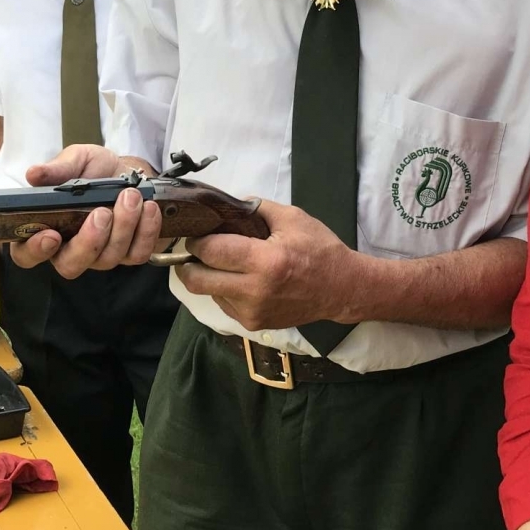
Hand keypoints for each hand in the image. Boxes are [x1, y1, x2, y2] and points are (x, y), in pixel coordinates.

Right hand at [7, 144, 162, 276]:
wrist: (128, 172)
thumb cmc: (94, 171)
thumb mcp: (76, 161)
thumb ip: (57, 169)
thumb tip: (33, 173)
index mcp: (45, 228)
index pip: (27, 254)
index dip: (35, 250)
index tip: (51, 235)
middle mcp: (70, 249)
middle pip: (70, 265)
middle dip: (89, 241)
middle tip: (102, 212)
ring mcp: (100, 256)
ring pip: (107, 259)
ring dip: (122, 227)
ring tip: (130, 196)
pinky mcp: (129, 254)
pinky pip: (137, 254)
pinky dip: (146, 231)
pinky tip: (148, 208)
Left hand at [176, 200, 356, 330]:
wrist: (342, 289)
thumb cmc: (320, 250)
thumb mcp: (292, 218)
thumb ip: (256, 208)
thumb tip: (226, 205)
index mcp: (265, 261)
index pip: (211, 252)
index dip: (196, 241)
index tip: (196, 232)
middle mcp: (254, 291)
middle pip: (196, 281)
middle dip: (187, 263)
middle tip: (195, 250)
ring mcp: (251, 312)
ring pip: (208, 293)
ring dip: (208, 276)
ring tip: (223, 262)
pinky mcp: (253, 325)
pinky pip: (224, 304)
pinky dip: (223, 290)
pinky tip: (240, 278)